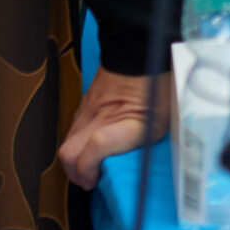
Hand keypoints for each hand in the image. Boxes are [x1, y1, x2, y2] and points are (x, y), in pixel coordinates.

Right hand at [57, 68, 171, 190]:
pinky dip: (77, 144)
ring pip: (66, 144)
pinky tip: (91, 146)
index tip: (97, 180)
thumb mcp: (163, 118)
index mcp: (125, 121)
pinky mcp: (84, 104)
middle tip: (92, 180)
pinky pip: (72, 130)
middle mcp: (99, 117)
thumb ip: (147, 141)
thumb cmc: (157, 84)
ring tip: (92, 167)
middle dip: (76, 174)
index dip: (90, 169)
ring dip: (75, 160)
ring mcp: (88, 110)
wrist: (138, 49)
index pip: (96, 148)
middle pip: (68, 153)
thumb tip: (141, 165)